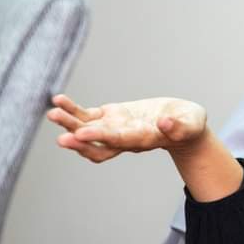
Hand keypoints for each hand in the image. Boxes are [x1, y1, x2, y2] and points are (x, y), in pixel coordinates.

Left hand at [47, 94, 208, 163]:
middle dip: (78, 139)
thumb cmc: (189, 125)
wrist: (182, 125)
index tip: (82, 133)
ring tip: (52, 112)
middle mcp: (124, 139)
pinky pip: (86, 115)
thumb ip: (179, 126)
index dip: (99, 138)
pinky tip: (58, 100)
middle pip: (96, 143)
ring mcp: (114, 129)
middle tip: (61, 136)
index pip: (118, 141)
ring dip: (69, 123)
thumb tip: (165, 123)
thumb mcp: (191, 125)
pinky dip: (72, 109)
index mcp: (143, 140)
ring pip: (86, 129)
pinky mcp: (110, 117)